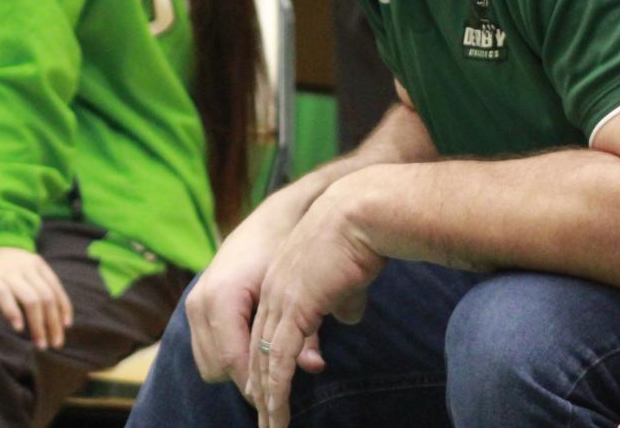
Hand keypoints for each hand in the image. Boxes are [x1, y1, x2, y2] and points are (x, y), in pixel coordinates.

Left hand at [0, 246, 73, 350]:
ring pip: (47, 292)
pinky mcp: (40, 264)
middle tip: (42, 347)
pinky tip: (66, 323)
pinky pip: (56, 285)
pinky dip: (63, 304)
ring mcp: (28, 265)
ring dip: (54, 319)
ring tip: (55, 342)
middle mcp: (10, 268)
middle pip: (30, 295)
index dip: (10, 309)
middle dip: (39, 323)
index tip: (18, 331)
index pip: (1, 290)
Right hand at [182, 195, 305, 387]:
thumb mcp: (299, 291)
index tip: (278, 400)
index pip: (234, 360)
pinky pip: (204, 349)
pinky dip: (226, 355)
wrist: (274, 217)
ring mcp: (193, 303)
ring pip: (209, 363)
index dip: (256, 384)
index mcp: (222, 297)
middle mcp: (201, 302)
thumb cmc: (290, 250)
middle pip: (218, 367)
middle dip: (246, 378)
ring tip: (267, 363)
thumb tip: (314, 366)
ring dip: (235, 369)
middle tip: (277, 381)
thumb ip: (305, 332)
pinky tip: (253, 346)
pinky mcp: (194, 304)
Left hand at [245, 186, 386, 427]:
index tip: (270, 389)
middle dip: (260, 388)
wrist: (362, 212)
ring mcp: (279, 301)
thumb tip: (348, 318)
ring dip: (267, 400)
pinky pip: (278, 362)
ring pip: (264, 362)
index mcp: (282, 279)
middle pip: (257, 350)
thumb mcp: (347, 274)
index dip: (268, 361)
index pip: (266, 330)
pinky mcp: (293, 312)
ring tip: (271, 427)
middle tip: (264, 418)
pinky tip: (276, 414)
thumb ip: (340, 298)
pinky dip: (277, 393)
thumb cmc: (363, 235)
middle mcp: (272, 291)